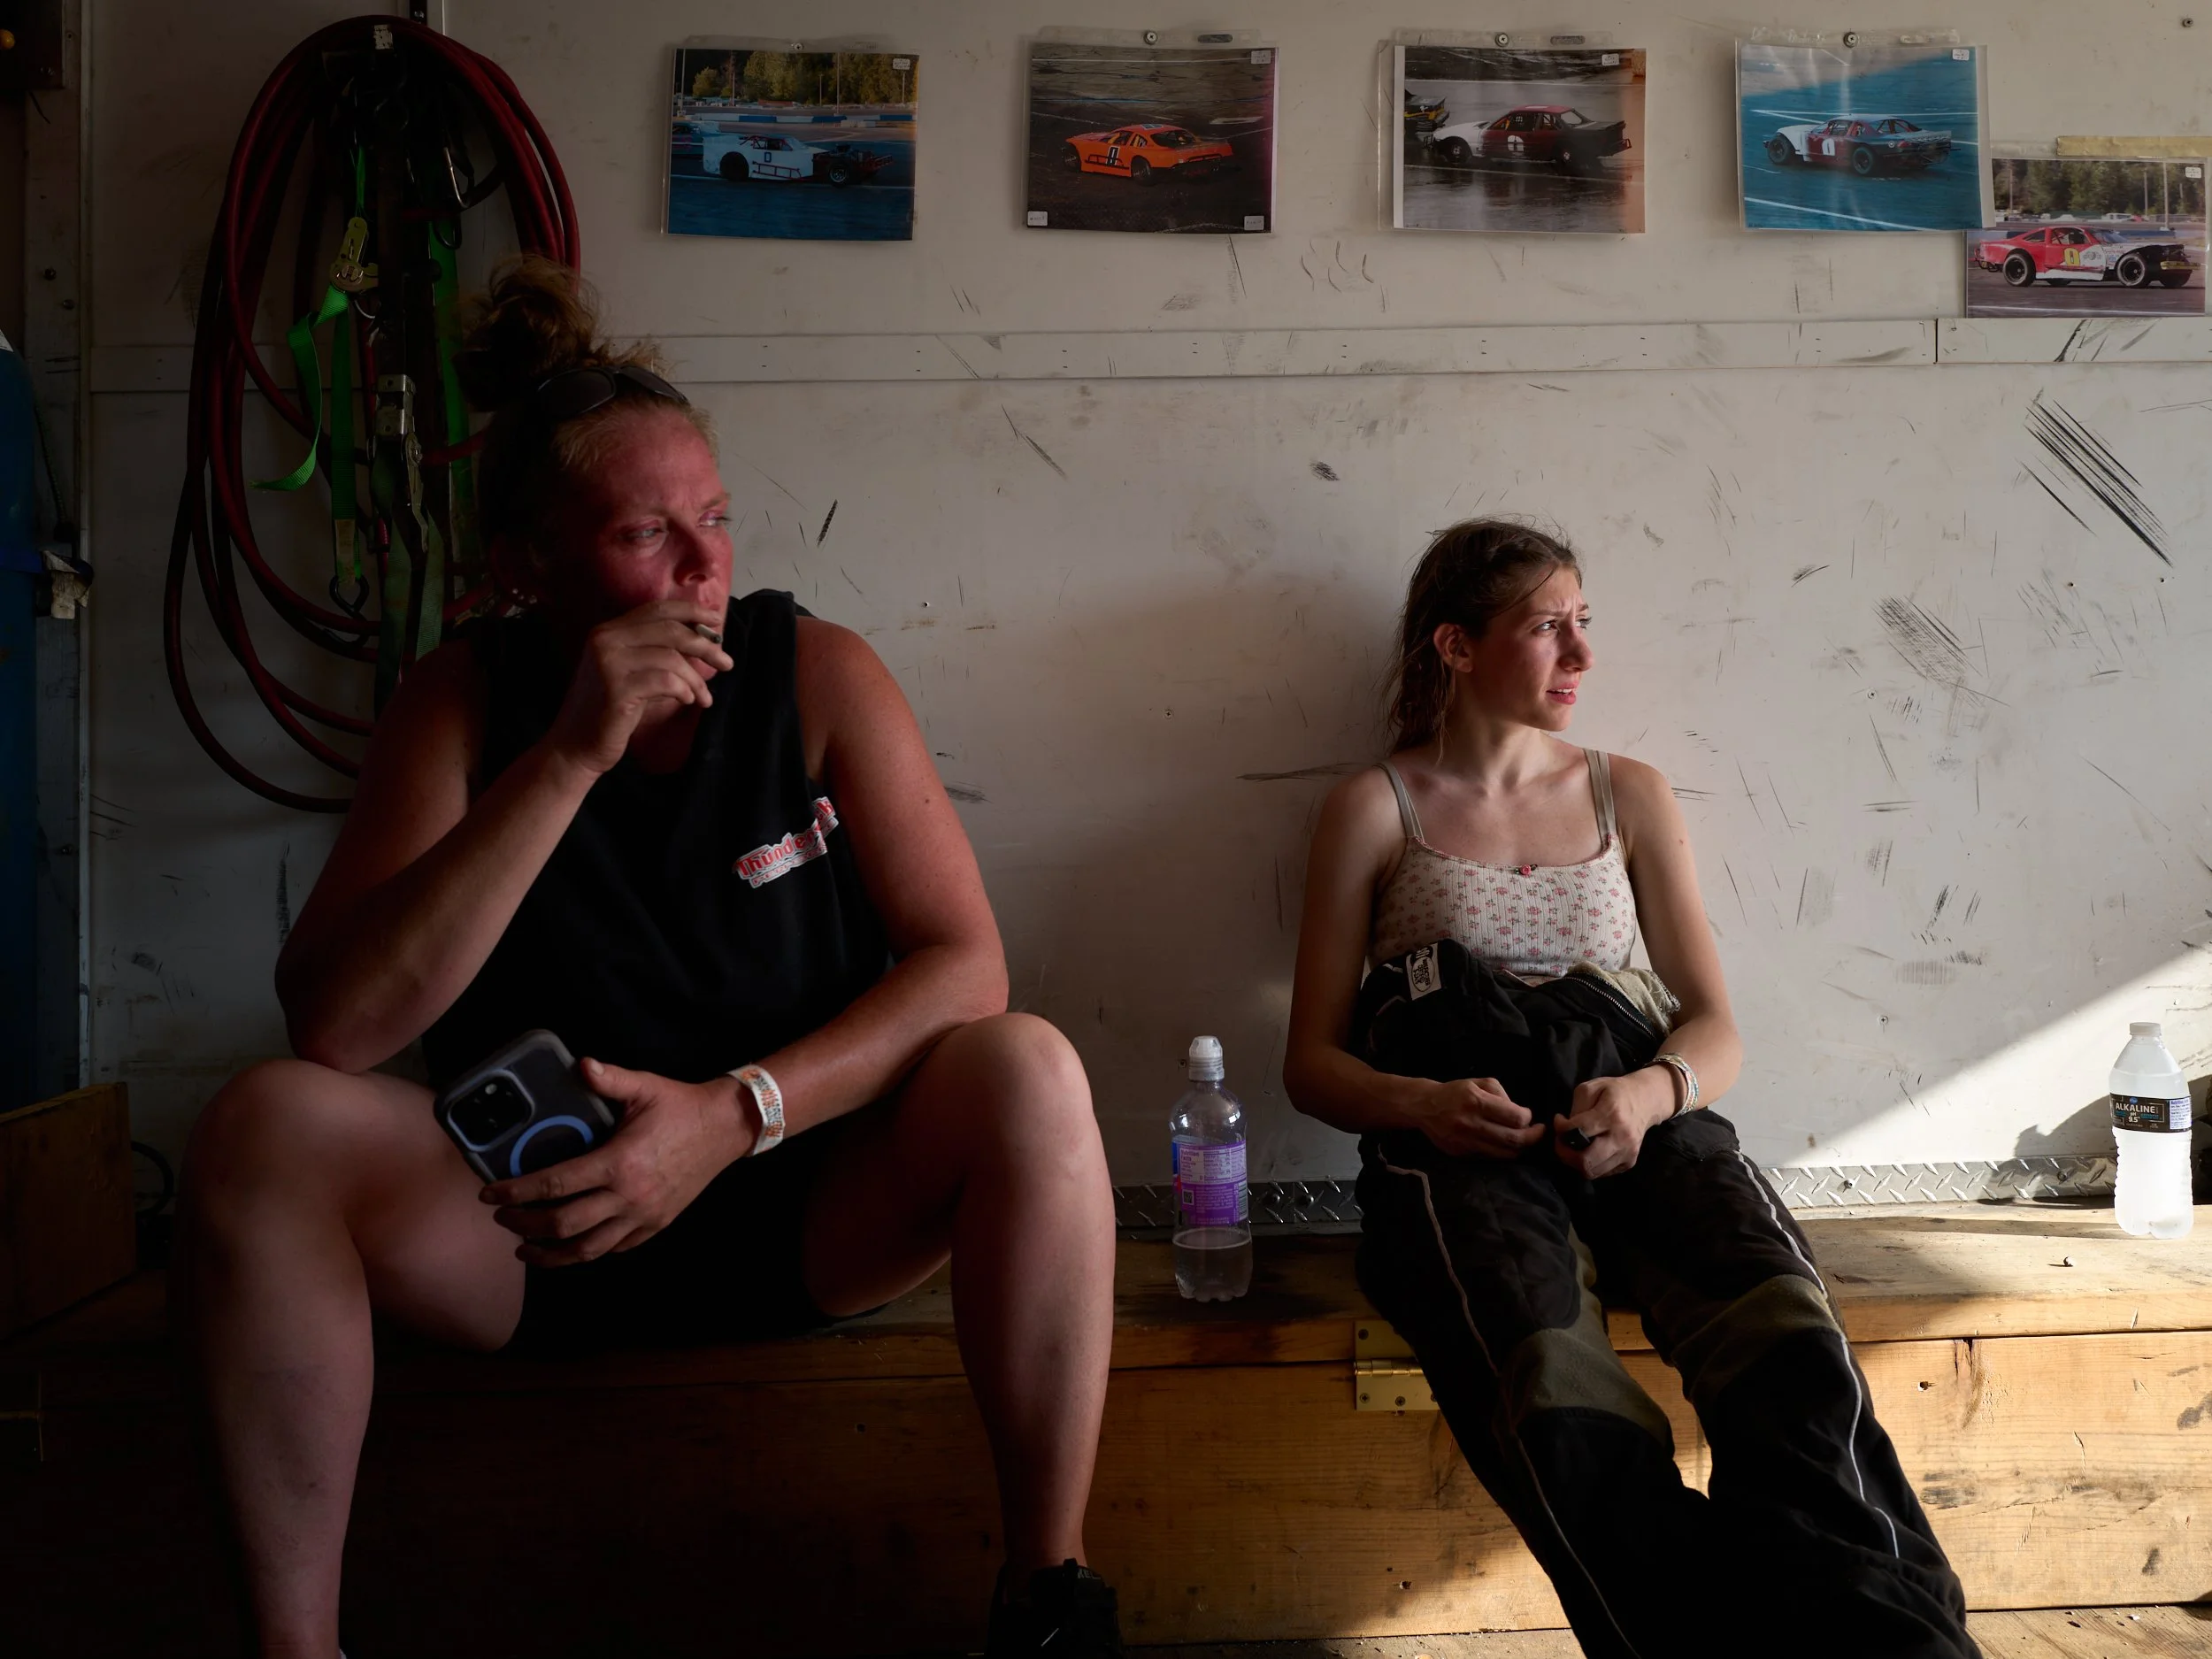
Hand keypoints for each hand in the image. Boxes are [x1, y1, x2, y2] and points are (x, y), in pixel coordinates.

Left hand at [481, 1057, 756, 1265]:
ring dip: (550, 1254)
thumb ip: (608, 1078)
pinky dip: (587, 1251)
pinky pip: (614, 1248)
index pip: (555, 1185)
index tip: (490, 1193)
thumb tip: (578, 1064)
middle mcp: (629, 1197)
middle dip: (523, 1224)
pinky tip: (571, 1244)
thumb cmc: (682, 1106)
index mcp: (619, 1162)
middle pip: (563, 1224)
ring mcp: (644, 1216)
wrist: (727, 1128)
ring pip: (587, 1250)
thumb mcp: (645, 1086)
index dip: (516, 1192)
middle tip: (502, 1216)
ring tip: (525, 1249)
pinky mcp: (656, 1225)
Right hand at [543, 599, 735, 775]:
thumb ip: (656, 654)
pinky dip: (684, 691)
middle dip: (705, 646)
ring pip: (671, 657)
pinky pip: (665, 682)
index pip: (657, 610)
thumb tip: (702, 642)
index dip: (691, 612)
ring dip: (696, 679)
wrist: (576, 746)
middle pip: (670, 630)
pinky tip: (687, 701)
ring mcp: (608, 663)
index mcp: (608, 631)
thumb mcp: (631, 674)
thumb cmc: (609, 711)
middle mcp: (605, 640)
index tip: (717, 621)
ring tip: (704, 698)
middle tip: (727, 663)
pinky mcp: (616, 689)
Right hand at [1414, 1076, 1548, 1158]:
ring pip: (1504, 1154)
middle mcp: (1471, 1124)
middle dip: (1532, 1137)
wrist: (1424, 1107)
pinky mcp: (1461, 1154)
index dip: (1528, 1118)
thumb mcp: (1479, 1082)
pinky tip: (1504, 1143)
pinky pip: (1490, 1157)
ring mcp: (1465, 1142)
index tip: (1529, 1115)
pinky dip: (1502, 1152)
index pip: (1515, 1118)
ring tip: (1524, 1140)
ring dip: (1520, 1148)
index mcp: (1476, 1101)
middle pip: (1513, 1140)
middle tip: (1539, 1132)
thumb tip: (1518, 1112)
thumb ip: (1502, 1094)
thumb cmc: (1456, 1092)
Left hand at [1553, 1068, 1677, 1179]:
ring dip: (1575, 1162)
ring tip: (1572, 1147)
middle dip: (1564, 1153)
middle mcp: (1621, 1137)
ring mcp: (1627, 1153)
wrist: (1646, 1101)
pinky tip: (1588, 1151)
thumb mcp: (1592, 1087)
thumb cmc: (1615, 1092)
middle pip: (1584, 1160)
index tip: (1559, 1121)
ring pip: (1592, 1171)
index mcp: (1611, 1115)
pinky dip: (1590, 1165)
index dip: (1561, 1129)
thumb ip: (1577, 1107)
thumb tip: (1567, 1129)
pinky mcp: (1629, 1162)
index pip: (1578, 1132)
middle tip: (1561, 1141)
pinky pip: (1602, 1173)